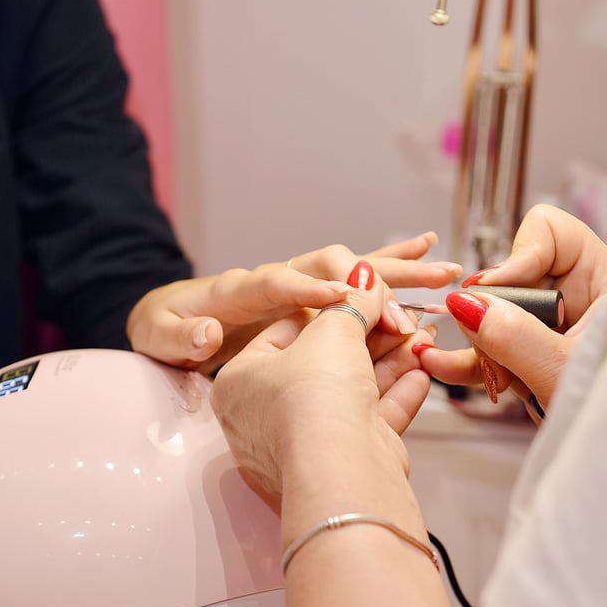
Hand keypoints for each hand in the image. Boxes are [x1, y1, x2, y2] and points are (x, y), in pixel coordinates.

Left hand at [128, 232, 459, 371]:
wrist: (168, 328)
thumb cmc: (165, 331)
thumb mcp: (160, 336)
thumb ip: (184, 339)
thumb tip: (206, 335)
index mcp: (241, 290)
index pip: (283, 283)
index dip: (316, 289)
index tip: (351, 300)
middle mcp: (278, 283)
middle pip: (336, 268)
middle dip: (381, 272)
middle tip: (429, 273)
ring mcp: (298, 295)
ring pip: (356, 278)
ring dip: (401, 274)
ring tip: (447, 271)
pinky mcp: (311, 314)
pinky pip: (358, 302)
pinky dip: (392, 292)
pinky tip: (427, 290)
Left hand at [210, 260, 433, 497]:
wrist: (342, 473)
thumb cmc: (314, 397)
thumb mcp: (332, 331)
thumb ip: (351, 302)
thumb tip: (363, 277)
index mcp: (239, 382)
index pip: (284, 330)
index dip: (328, 308)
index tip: (361, 294)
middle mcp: (265, 416)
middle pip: (324, 362)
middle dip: (368, 336)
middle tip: (400, 314)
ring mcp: (304, 444)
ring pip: (352, 391)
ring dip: (390, 360)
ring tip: (421, 336)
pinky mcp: (340, 463)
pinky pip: (369, 420)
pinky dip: (397, 393)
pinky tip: (423, 370)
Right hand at [417, 205, 606, 414]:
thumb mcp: (562, 372)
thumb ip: (514, 336)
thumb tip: (464, 302)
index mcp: (604, 281)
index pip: (552, 233)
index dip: (518, 255)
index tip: (495, 289)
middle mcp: (578, 297)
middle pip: (515, 277)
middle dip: (490, 312)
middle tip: (483, 345)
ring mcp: (554, 329)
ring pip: (497, 317)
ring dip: (475, 343)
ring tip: (446, 363)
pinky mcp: (535, 359)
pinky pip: (494, 349)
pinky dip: (471, 361)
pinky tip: (439, 366)